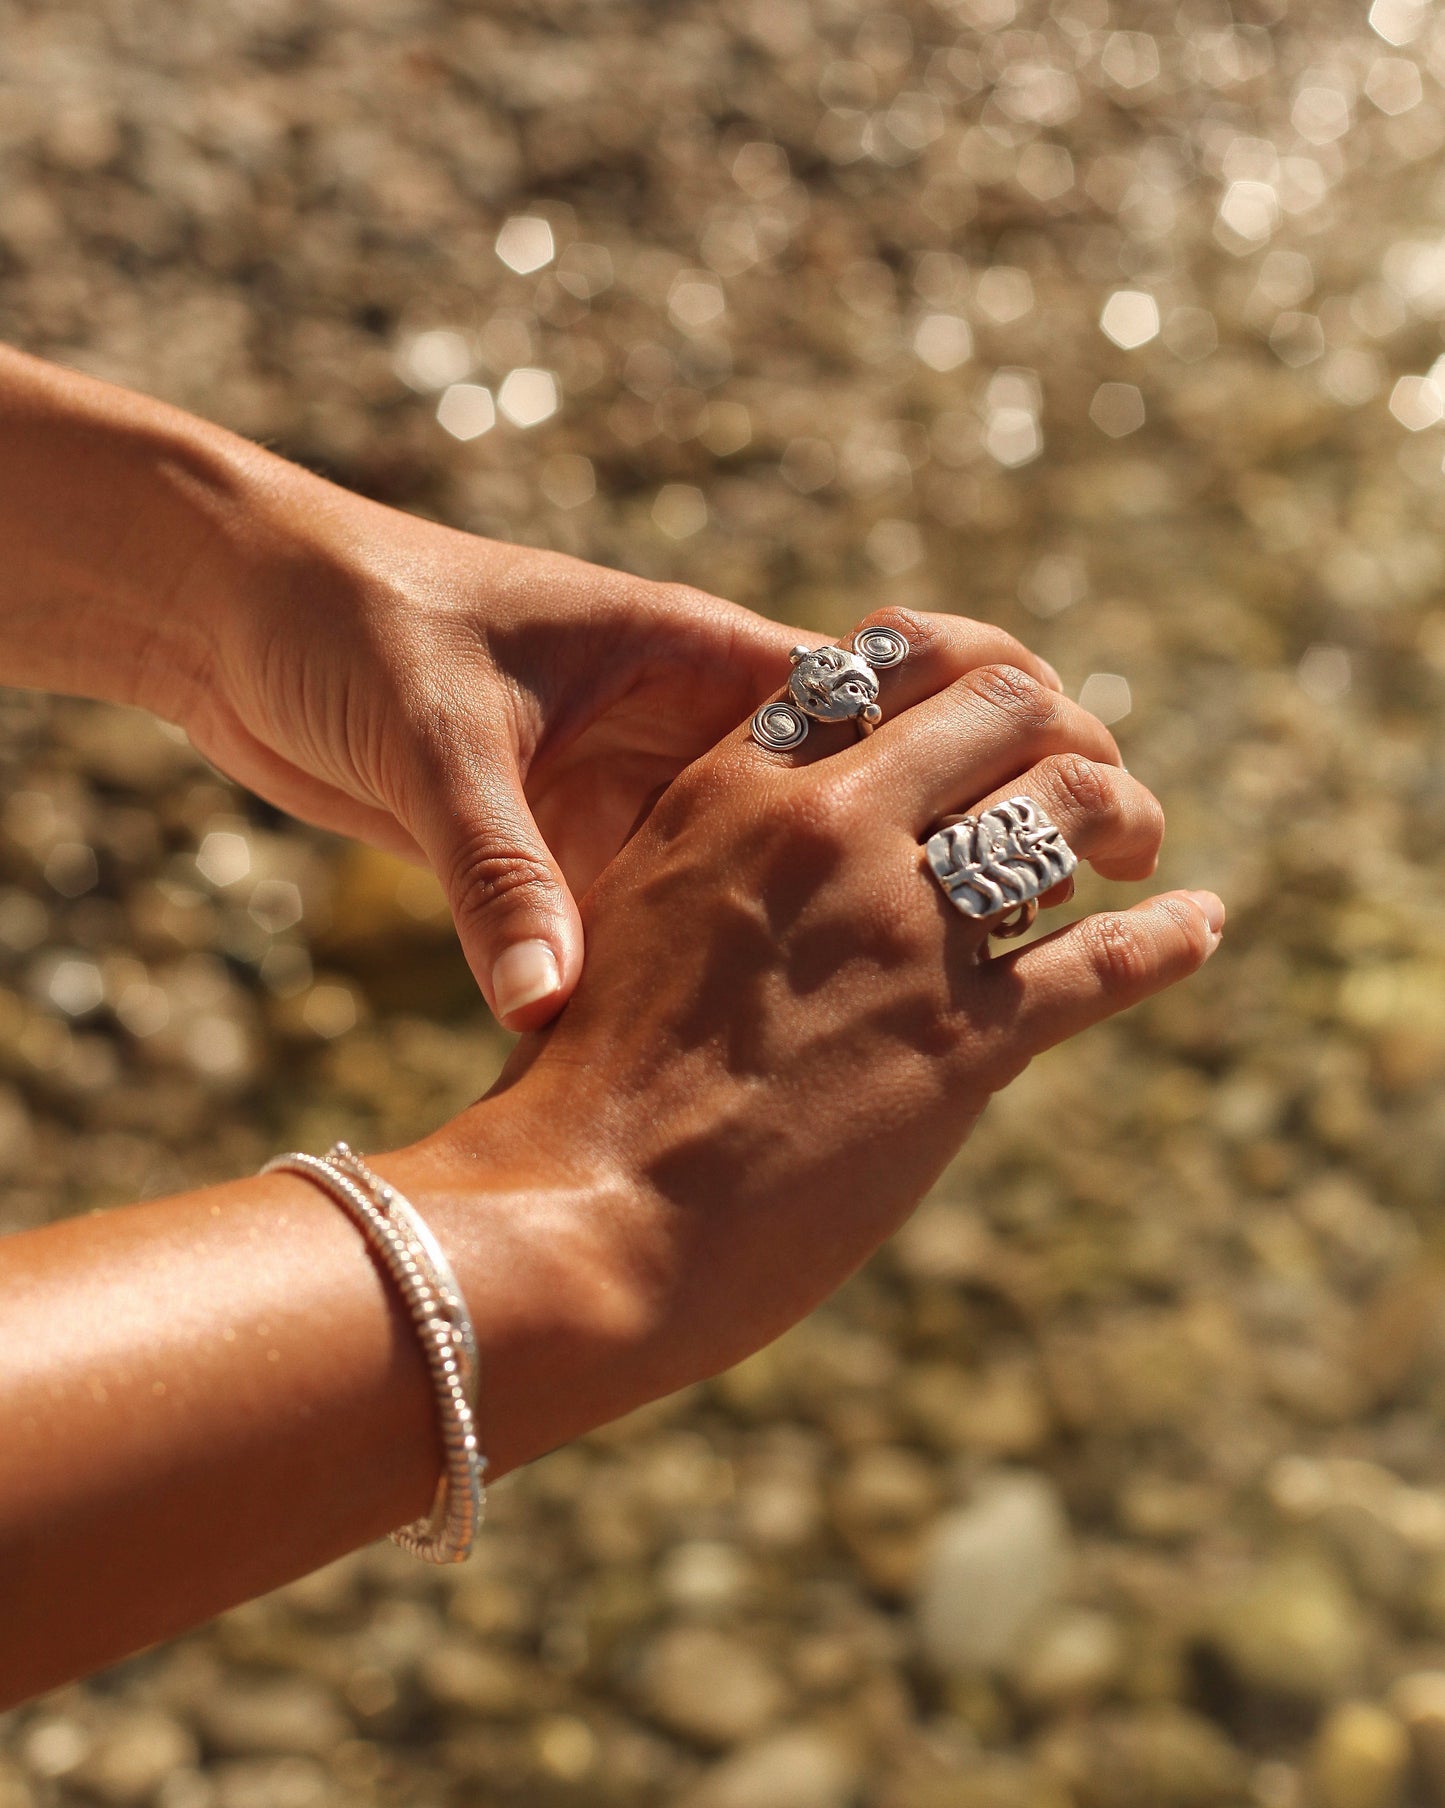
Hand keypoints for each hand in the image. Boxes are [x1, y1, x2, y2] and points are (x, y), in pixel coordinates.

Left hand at [173, 470, 1062, 1027]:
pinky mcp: (597, 849)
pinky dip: (775, 947)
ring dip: (887, 897)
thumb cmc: (349, 628)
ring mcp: (653, 790)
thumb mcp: (433, 740)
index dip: (1004, 739)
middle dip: (981, 823)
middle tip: (1084, 908)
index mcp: (691, 657)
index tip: (1093, 812)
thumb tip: (548, 1008)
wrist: (246, 620)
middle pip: (883, 773)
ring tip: (976, 996)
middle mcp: (694, 726)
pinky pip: (717, 902)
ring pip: (813, 851)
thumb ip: (499, 870)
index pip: (889, 688)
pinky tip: (818, 1030)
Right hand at [435, 609, 1224, 1431]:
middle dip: (1058, 727)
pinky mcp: (961, 1041)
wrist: (583, 1220)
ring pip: (1067, 805)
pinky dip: (1167, 937)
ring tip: (1136, 844)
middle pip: (999, 706)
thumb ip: (722, 863)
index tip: (978, 722)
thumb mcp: (637, 923)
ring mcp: (904, 929)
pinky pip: (1101, 959)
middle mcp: (831, 830)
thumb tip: (790, 857)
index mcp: (734, 790)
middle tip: (1083, 779)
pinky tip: (1199, 922)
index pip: (880, 669)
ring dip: (1121, 813)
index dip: (949, 682)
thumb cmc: (582, 1085)